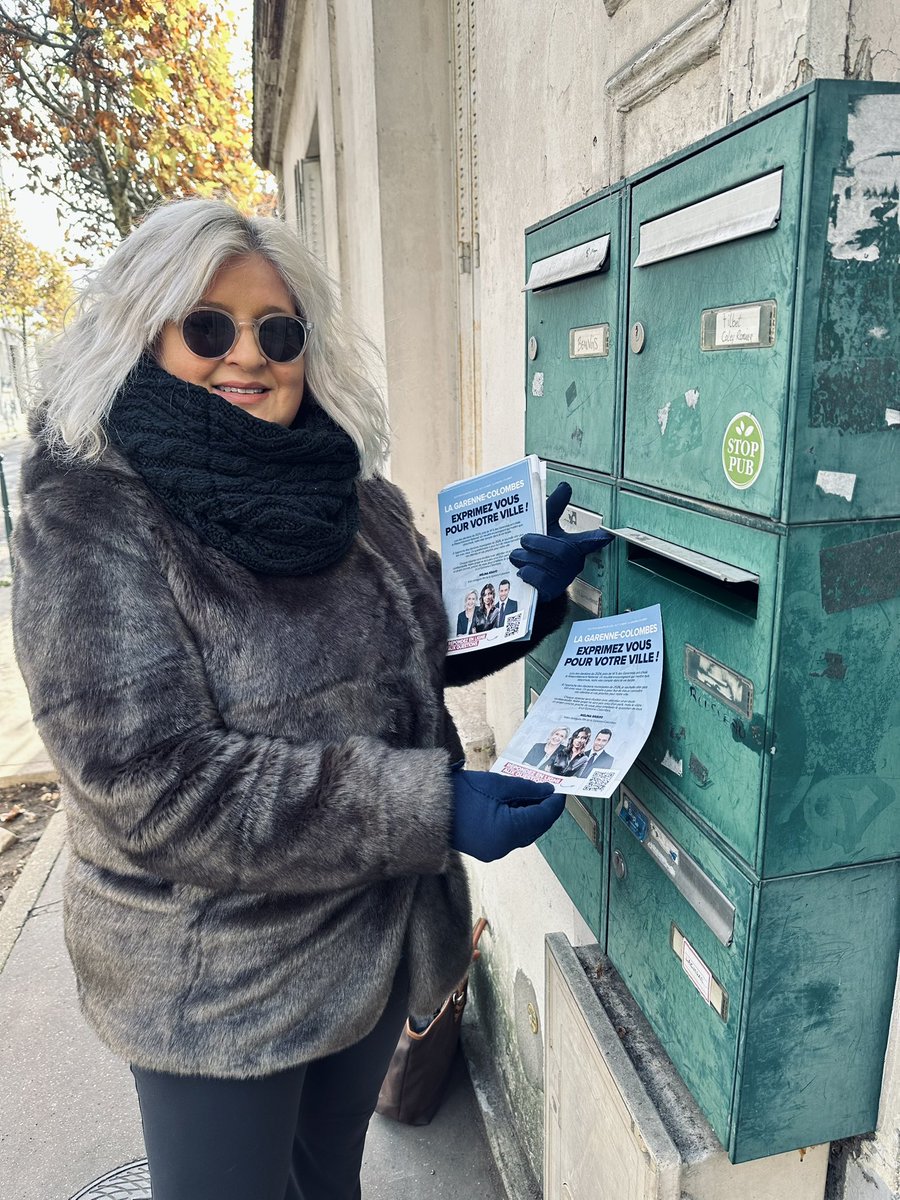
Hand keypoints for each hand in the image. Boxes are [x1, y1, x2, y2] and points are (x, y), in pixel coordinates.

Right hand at [450, 769, 564, 861]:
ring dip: (530, 816)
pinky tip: (516, 806)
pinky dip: (516, 822)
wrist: (427, 807)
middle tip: (548, 791)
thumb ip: (526, 789)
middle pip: (534, 829)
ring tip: (532, 795)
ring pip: (522, 834)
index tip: (561, 790)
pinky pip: (510, 836)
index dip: (554, 804)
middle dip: (543, 810)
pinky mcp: (486, 849)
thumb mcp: (497, 785)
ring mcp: (494, 851)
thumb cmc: (462, 793)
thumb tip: (548, 791)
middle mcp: (504, 847)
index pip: (542, 818)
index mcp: (508, 832)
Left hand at [508, 482, 613, 600]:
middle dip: (538, 542)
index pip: (589, 541)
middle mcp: (572, 564)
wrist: (525, 580)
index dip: (597, 539)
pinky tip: (521, 571)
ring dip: (526, 557)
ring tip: (516, 555)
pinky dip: (526, 573)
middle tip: (523, 540)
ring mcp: (563, 580)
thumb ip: (554, 507)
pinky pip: (539, 581)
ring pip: (546, 565)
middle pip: (560, 551)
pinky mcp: (551, 593)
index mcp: (573, 545)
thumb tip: (565, 486)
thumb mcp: (545, 527)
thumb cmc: (538, 551)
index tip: (607, 536)